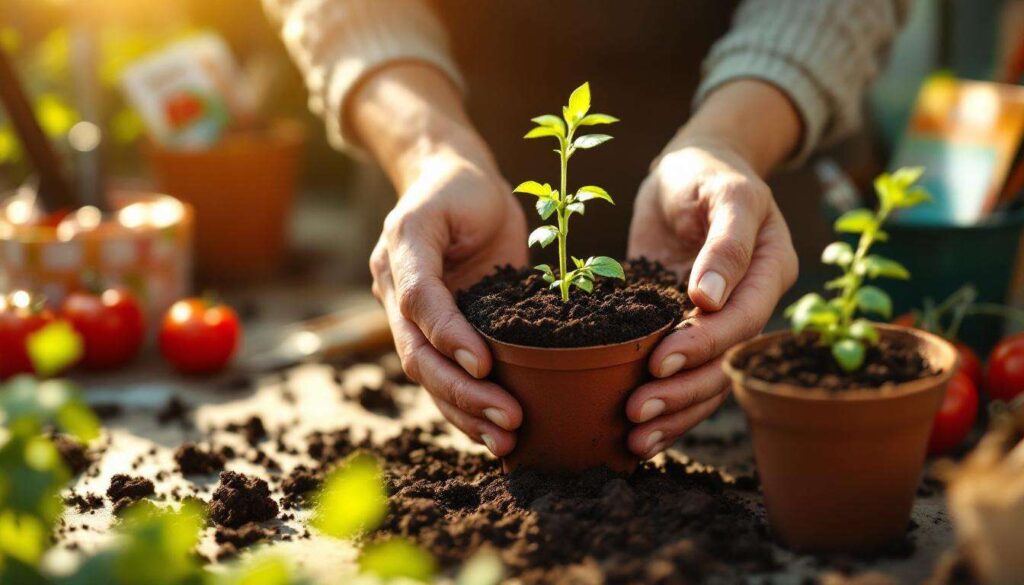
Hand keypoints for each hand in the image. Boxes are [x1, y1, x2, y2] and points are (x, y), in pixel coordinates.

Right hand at [369, 148, 527, 455]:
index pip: (419, 303)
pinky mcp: (431, 331)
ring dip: (464, 412)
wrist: (445, 180)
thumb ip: (476, 245)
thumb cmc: (465, 189)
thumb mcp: (474, 196)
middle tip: (508, 419)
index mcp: (401, 251)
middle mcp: (394, 291)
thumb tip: (493, 318)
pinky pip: (443, 375)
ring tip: (504, 440)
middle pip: (419, 355)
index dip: (449, 336)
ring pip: (428, 376)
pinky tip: (493, 433)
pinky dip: (465, 407)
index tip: (484, 366)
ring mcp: (407, 316)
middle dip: (462, 393)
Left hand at [624, 139, 797, 457]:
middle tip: (636, 412)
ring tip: (633, 438)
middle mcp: (750, 304)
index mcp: (771, 272)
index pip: (743, 322)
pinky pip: (682, 373)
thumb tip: (708, 299)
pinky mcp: (685, 328)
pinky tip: (636, 433)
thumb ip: (726, 242)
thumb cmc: (708, 172)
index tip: (659, 362)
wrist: (690, 167)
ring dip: (673, 412)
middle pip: (724, 363)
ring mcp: (718, 321)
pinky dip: (664, 402)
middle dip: (682, 392)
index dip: (704, 347)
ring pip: (706, 380)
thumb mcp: (723, 192)